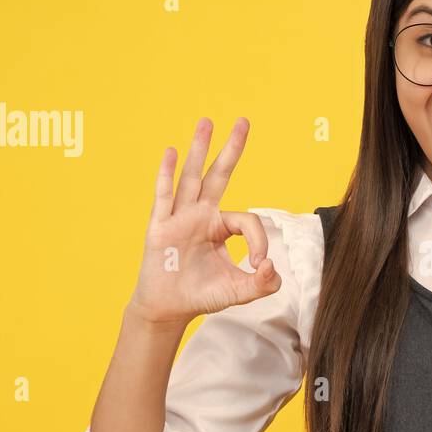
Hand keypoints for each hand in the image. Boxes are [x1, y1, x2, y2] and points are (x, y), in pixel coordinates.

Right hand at [127, 117, 280, 325]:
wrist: (169, 309)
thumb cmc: (202, 295)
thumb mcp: (239, 290)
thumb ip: (262, 283)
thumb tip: (271, 267)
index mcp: (220, 226)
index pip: (246, 220)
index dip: (259, 240)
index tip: (260, 264)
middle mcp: (201, 215)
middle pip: (218, 176)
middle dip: (231, 149)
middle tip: (244, 121)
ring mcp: (179, 218)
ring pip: (191, 178)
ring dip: (198, 150)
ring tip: (206, 123)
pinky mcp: (159, 227)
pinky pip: (164, 197)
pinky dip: (167, 174)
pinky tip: (171, 152)